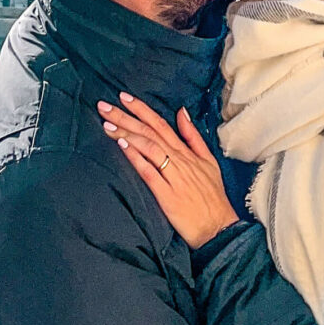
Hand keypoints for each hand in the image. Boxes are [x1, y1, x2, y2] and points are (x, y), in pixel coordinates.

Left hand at [97, 93, 239, 248]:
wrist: (219, 228)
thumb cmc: (212, 197)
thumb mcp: (208, 161)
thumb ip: (193, 137)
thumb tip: (181, 112)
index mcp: (186, 152)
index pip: (160, 124)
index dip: (141, 109)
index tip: (123, 97)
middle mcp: (179, 160)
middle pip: (149, 132)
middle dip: (126, 116)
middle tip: (103, 106)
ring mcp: (173, 176)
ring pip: (148, 147)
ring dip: (126, 133)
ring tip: (107, 124)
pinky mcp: (167, 194)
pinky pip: (149, 171)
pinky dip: (136, 157)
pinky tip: (122, 146)